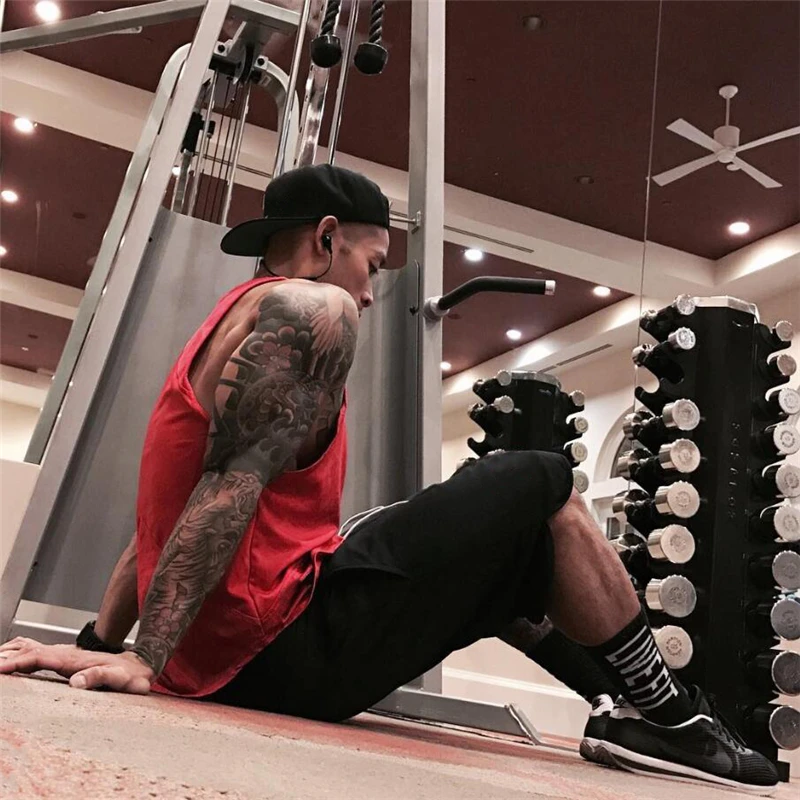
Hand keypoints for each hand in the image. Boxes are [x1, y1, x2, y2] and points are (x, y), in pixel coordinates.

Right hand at [0, 637, 153, 693]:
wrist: (139, 664)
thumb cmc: (129, 675)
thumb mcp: (120, 678)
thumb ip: (99, 677)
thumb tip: (77, 682)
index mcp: (72, 660)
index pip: (38, 658)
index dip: (16, 663)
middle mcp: (65, 654)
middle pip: (28, 650)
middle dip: (5, 657)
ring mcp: (63, 654)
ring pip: (29, 647)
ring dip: (8, 652)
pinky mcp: (63, 658)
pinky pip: (34, 651)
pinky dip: (17, 652)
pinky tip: (9, 657)